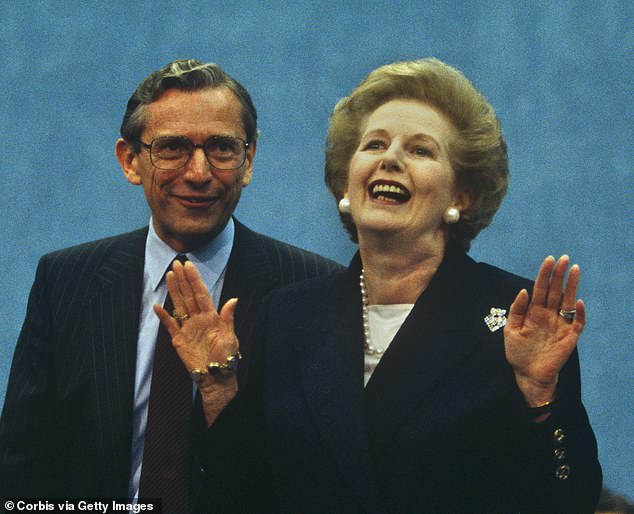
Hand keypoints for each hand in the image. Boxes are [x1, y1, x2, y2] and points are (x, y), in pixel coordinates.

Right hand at [154, 260, 238, 424]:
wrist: (216, 377)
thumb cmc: (226, 358)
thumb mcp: (230, 337)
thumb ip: (228, 318)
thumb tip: (233, 300)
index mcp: (212, 316)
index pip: (201, 294)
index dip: (195, 280)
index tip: (189, 266)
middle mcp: (199, 319)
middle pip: (188, 295)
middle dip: (182, 280)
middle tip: (176, 264)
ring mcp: (188, 328)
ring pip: (179, 305)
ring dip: (174, 291)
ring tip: (169, 276)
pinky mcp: (179, 339)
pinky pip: (170, 325)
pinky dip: (163, 316)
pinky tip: (157, 306)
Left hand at [504, 255, 585, 405]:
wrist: (528, 375)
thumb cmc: (518, 353)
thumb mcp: (511, 330)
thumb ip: (516, 310)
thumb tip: (524, 290)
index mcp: (534, 312)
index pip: (541, 288)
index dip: (544, 274)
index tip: (549, 260)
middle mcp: (548, 315)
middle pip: (555, 291)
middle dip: (559, 274)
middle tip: (564, 258)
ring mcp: (560, 324)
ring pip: (567, 301)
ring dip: (572, 286)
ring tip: (574, 269)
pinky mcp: (569, 337)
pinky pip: (577, 322)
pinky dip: (579, 312)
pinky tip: (577, 301)